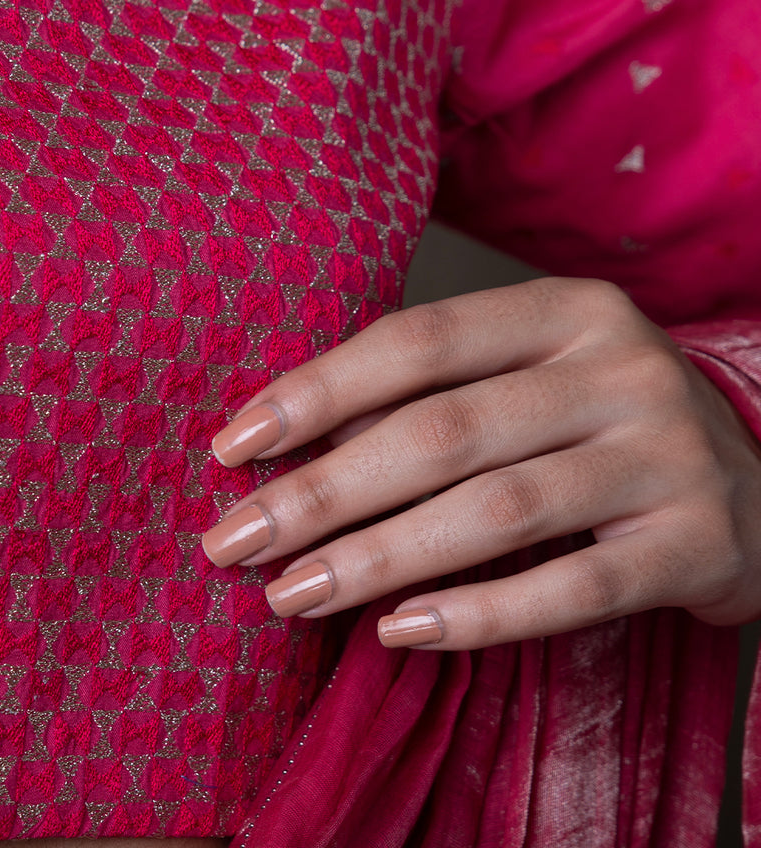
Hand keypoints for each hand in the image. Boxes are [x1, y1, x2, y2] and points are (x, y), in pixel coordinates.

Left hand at [199, 278, 760, 649]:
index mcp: (566, 309)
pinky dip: (477, 615)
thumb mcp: (530, 377)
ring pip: (497, 511)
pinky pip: (572, 589)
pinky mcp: (700, 545)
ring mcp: (668, 455)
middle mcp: (621, 368)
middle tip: (234, 540)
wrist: (758, 487)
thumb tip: (287, 447)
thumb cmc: (599, 425)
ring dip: (377, 558)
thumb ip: (431, 396)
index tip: (233, 446)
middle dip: (323, 491)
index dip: (317, 392)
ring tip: (289, 596)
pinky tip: (398, 631)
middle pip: (444, 430)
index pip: (418, 339)